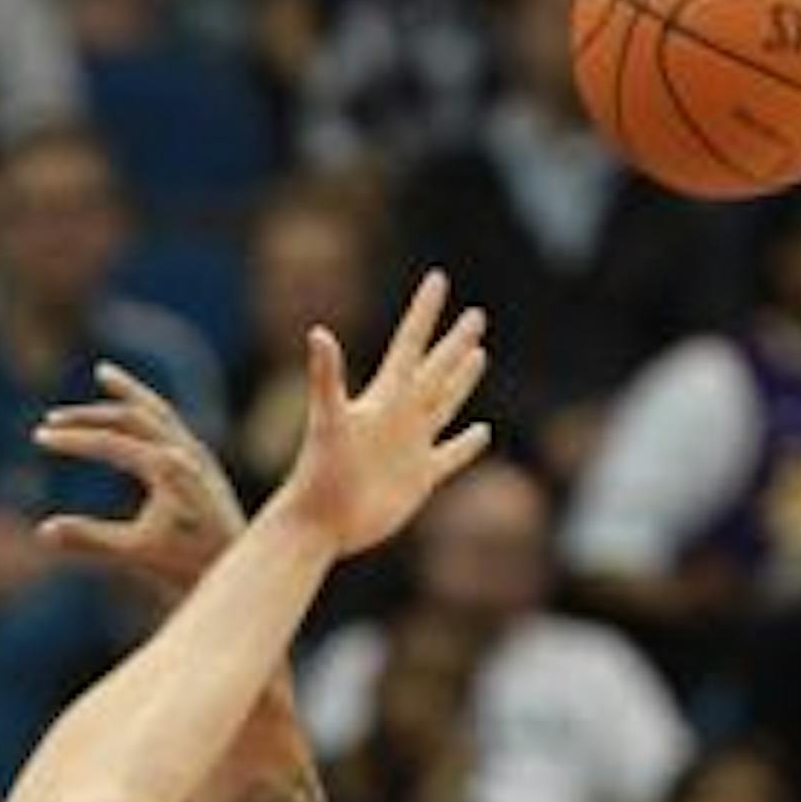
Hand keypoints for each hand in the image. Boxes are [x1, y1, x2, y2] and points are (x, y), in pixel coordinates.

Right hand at [35, 365, 246, 594]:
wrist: (238, 571)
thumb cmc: (189, 567)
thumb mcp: (136, 553)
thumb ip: (91, 539)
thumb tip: (42, 531)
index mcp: (171, 469)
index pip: (113, 442)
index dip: (74, 440)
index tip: (39, 438)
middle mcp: (188, 453)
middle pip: (132, 417)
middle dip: (89, 416)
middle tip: (51, 420)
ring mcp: (198, 456)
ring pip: (157, 411)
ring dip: (127, 394)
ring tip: (104, 372)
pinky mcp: (203, 464)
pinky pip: (172, 425)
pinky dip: (148, 411)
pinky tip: (133, 411)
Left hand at [277, 270, 489, 557]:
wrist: (320, 522)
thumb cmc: (320, 472)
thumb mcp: (329, 420)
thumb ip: (326, 377)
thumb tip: (318, 332)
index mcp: (383, 398)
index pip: (410, 345)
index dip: (424, 312)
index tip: (438, 279)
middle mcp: (400, 416)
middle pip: (435, 370)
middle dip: (455, 343)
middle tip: (476, 314)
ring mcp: (411, 446)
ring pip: (445, 405)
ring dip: (462, 381)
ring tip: (479, 354)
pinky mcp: (420, 478)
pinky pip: (450, 456)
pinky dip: (467, 444)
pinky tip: (482, 432)